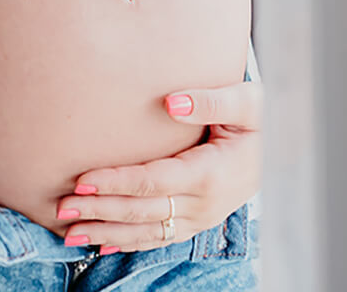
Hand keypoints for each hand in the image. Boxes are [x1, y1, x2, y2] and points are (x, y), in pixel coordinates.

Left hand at [54, 80, 261, 254]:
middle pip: (143, 211)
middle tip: (63, 208)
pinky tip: (101, 244)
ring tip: (69, 233)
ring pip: (146, 231)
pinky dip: (128, 243)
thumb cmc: (261, 119)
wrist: (283, 149)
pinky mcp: (196, 222)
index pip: (154, 181)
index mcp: (212, 173)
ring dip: (106, 233)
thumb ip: (210, 101)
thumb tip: (171, 102)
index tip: (83, 179)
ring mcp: (200, 217)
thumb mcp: (247, 103)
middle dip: (100, 210)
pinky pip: (158, 238)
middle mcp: (205, 203)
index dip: (117, 182)